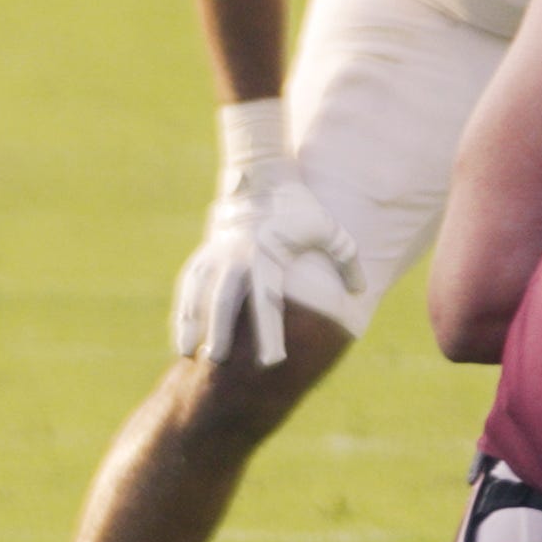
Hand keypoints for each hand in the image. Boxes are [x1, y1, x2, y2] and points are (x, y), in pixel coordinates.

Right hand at [168, 111, 355, 366]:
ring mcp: (217, 254)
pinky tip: (184, 337)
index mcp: (267, 255)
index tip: (272, 361)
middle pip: (225, 300)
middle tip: (219, 363)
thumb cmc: (301, 208)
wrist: (261, 177)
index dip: (269, 333)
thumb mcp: (330, 230)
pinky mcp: (207, 254)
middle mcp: (237, 256)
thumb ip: (346, 260)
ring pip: (200, 293)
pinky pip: (191, 285)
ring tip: (189, 355)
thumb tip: (358, 291)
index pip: (268, 301)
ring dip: (193, 323)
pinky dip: (185, 311)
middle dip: (221, 332)